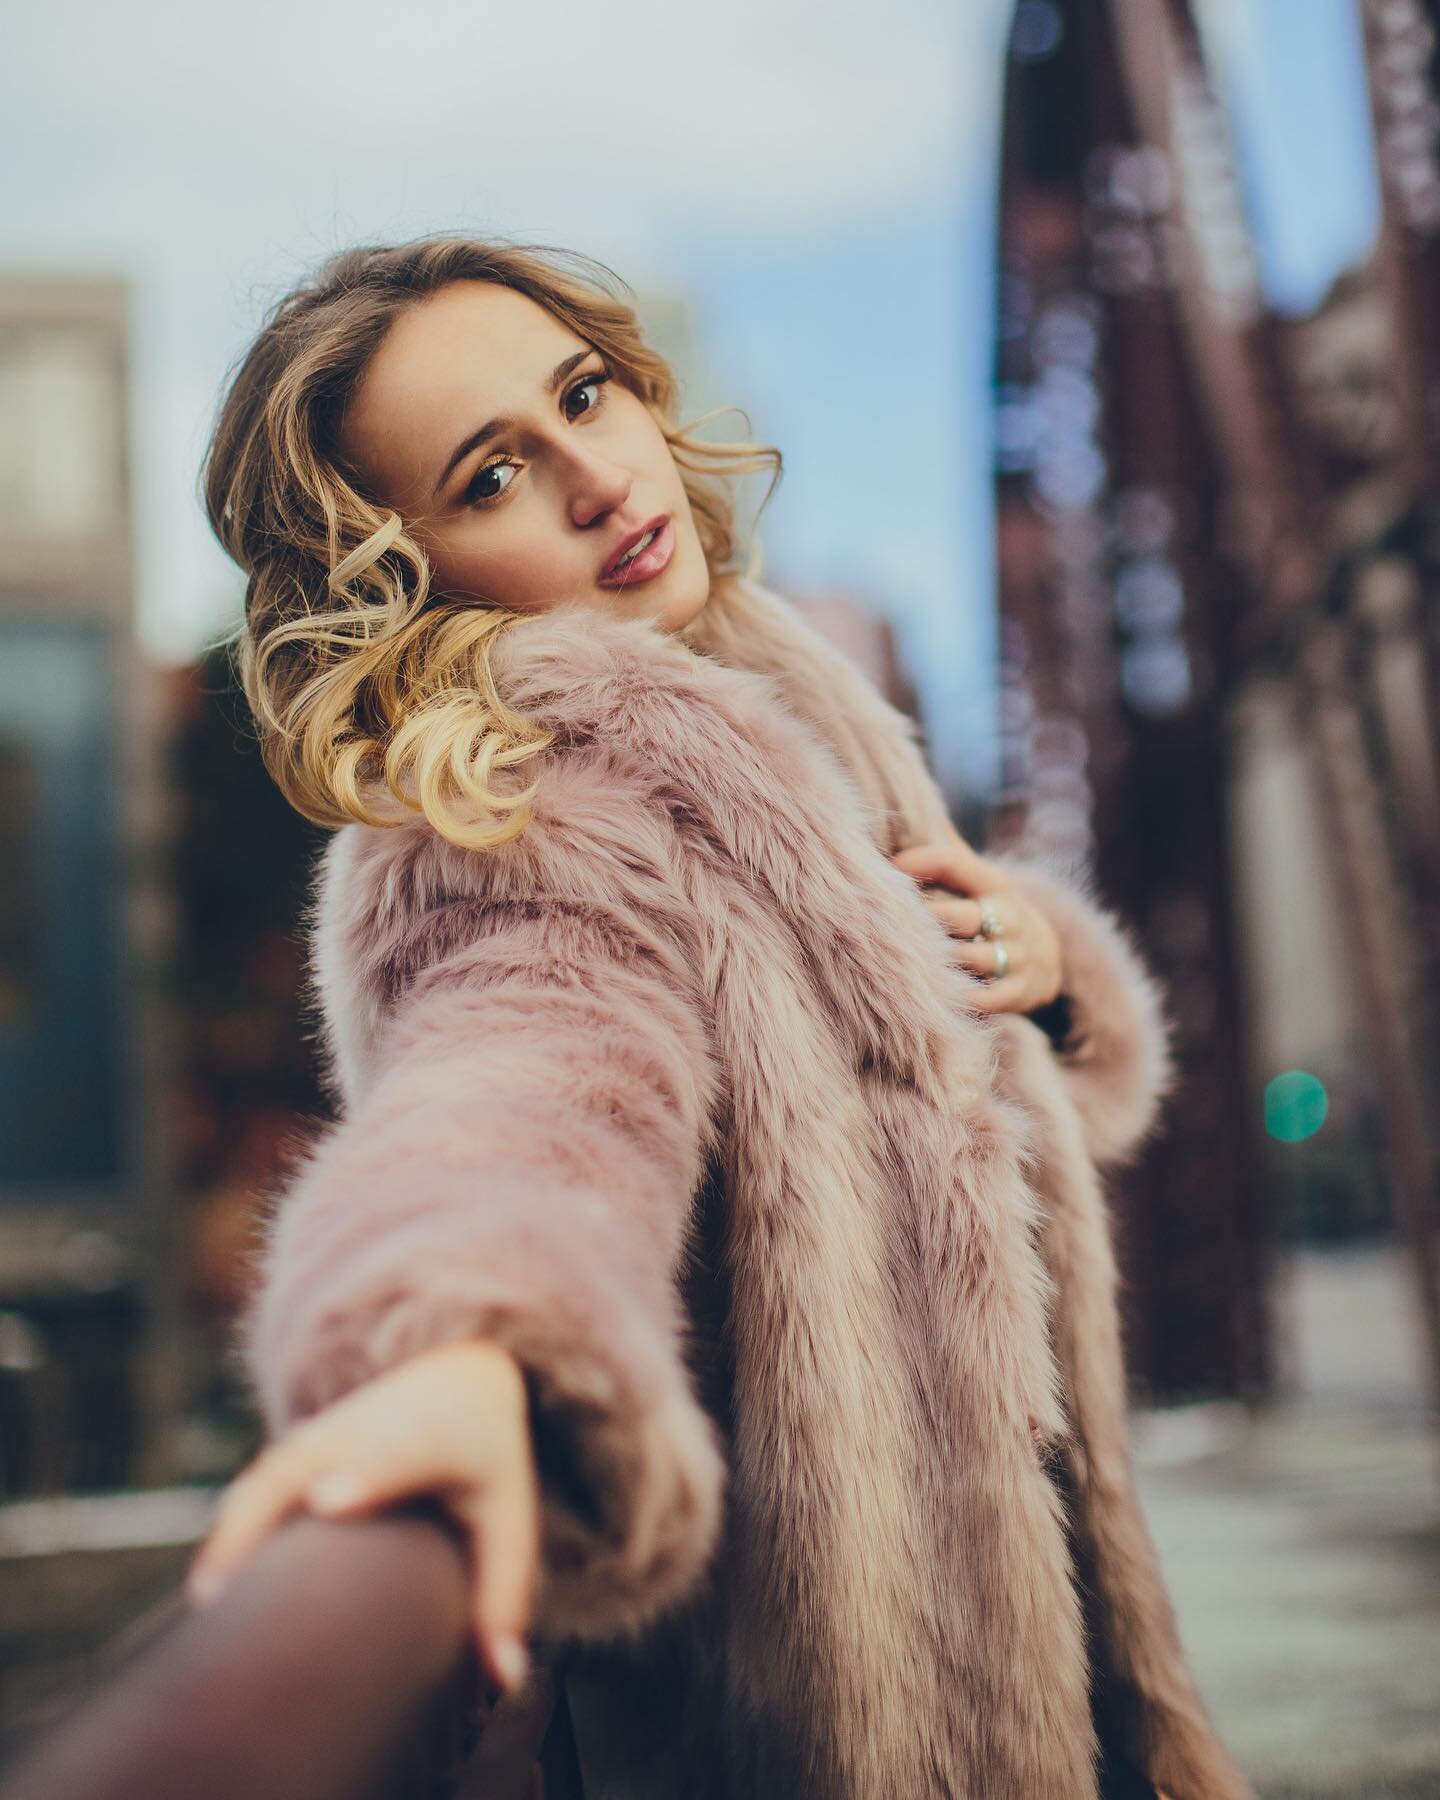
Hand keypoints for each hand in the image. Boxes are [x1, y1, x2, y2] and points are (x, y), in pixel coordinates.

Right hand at [184, 1339, 539, 1698]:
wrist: (450, 1378)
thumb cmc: (482, 1459)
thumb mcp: (509, 1512)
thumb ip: (504, 1593)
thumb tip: (506, 1682)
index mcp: (429, 1437)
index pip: (394, 1452)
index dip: (364, 1474)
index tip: (329, 1499)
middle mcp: (363, 1430)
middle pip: (300, 1467)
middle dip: (260, 1519)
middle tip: (224, 1597)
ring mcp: (318, 1438)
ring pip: (261, 1482)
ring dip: (229, 1538)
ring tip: (206, 1615)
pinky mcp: (290, 1454)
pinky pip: (248, 1493)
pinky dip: (225, 1537)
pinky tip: (206, 1601)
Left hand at [892, 834, 1062, 1017]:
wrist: (1047, 956)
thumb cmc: (991, 910)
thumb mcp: (980, 878)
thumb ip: (946, 852)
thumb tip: (908, 813)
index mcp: (992, 882)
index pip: (951, 862)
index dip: (914, 863)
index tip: (884, 870)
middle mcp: (1008, 915)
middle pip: (956, 916)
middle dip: (921, 921)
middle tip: (882, 924)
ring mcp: (1016, 954)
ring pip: (968, 958)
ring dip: (935, 962)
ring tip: (900, 961)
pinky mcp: (1019, 991)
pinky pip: (983, 998)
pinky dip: (956, 998)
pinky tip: (928, 996)